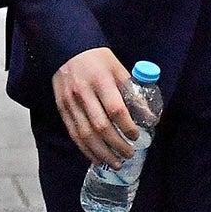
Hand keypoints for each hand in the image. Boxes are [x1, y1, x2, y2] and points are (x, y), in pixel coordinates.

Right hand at [52, 47, 139, 167]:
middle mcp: (84, 93)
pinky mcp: (62, 109)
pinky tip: (96, 158)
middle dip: (116, 144)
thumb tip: (148, 116)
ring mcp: (70, 102)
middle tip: (129, 154)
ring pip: (85, 134)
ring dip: (101, 152)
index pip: (115, 109)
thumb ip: (132, 91)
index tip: (137, 137)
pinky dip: (85, 149)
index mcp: (101, 81)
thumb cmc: (98, 59)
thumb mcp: (118, 69)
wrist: (67, 49)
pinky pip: (73, 133)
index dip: (127, 126)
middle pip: (100, 126)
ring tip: (116, 163)